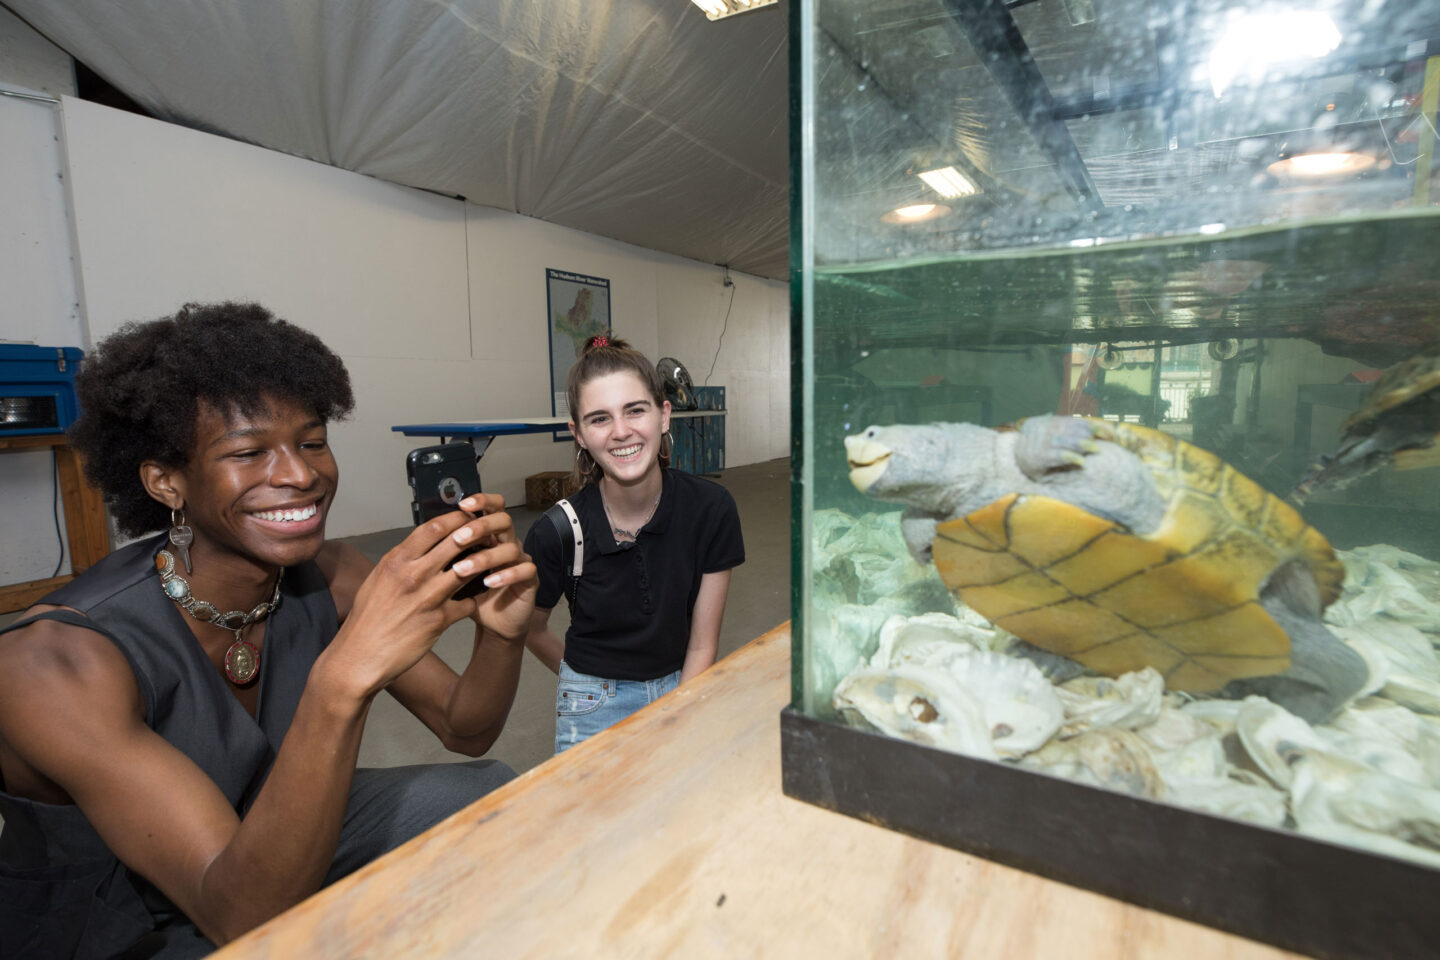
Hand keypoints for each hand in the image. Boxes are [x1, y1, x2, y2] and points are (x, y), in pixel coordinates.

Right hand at [326, 501, 521, 697]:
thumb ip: (401, 562)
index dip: (455, 520)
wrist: (359, 657)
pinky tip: (472, 600)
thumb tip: (419, 547)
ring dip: (481, 565)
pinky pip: (468, 603)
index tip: (467, 518)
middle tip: (488, 534)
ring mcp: (428, 597)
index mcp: (396, 561)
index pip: (433, 528)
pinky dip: (473, 600)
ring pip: (468, 569)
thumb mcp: (378, 579)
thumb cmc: (367, 619)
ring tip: (489, 563)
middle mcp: (413, 575)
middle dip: (476, 535)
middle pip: (456, 542)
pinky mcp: (439, 620)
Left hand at [454, 494, 537, 643]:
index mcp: (490, 535)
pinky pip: (525, 570)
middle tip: (459, 538)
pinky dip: (506, 575)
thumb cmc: (473, 594)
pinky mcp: (530, 579)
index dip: (481, 502)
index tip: (461, 505)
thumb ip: (447, 553)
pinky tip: (488, 583)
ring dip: (485, 557)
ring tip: (462, 569)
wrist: (493, 622)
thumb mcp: (455, 570)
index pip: (492, 508)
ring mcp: (520, 560)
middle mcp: (507, 543)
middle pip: (503, 521)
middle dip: (481, 526)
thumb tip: (421, 535)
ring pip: (511, 548)